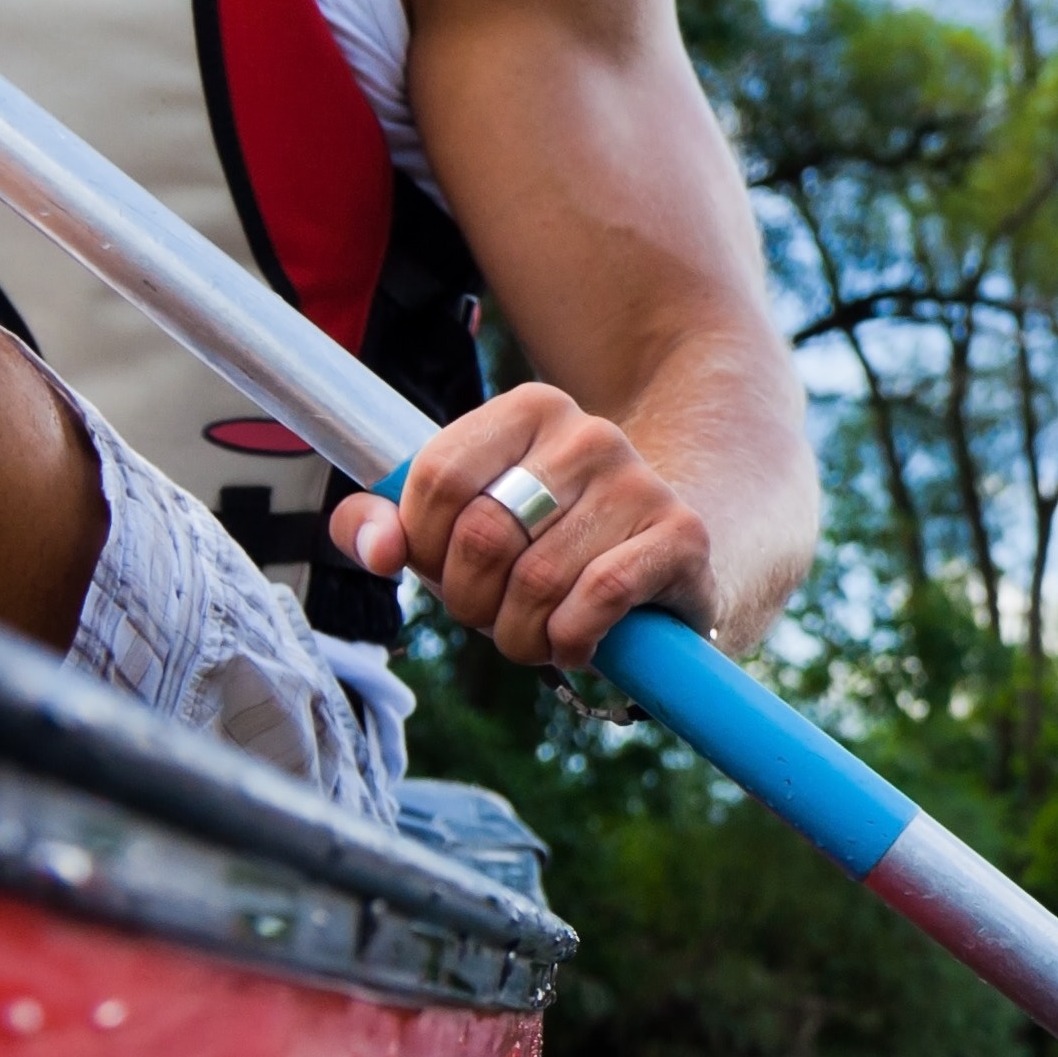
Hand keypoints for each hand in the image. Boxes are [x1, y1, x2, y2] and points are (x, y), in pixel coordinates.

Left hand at [330, 381, 718, 668]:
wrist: (668, 564)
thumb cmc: (546, 547)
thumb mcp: (459, 529)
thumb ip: (391, 527)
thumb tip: (375, 547)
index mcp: (529, 410)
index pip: (438, 477)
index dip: (423, 547)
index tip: (443, 572)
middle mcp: (589, 434)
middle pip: (484, 535)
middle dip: (470, 602)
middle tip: (489, 617)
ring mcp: (640, 482)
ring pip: (538, 581)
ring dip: (520, 636)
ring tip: (533, 636)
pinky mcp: (682, 536)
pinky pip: (599, 598)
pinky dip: (571, 641)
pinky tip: (575, 646)